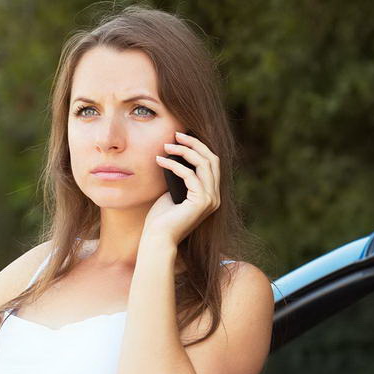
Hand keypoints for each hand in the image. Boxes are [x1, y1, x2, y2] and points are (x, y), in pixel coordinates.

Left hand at [143, 130, 220, 246]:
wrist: (157, 240)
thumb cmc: (160, 220)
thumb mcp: (172, 193)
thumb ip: (180, 179)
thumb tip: (176, 159)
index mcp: (210, 195)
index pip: (211, 164)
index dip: (199, 147)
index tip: (181, 137)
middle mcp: (215, 197)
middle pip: (212, 159)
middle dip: (195, 143)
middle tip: (177, 134)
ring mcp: (211, 199)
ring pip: (204, 164)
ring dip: (184, 151)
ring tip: (166, 145)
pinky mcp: (201, 202)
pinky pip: (190, 175)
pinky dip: (174, 165)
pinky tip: (160, 161)